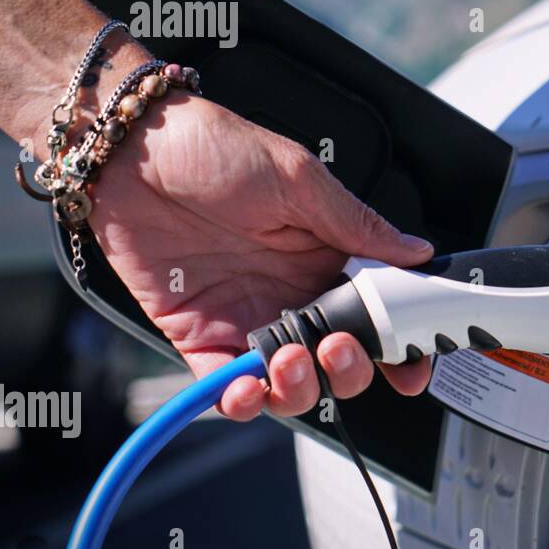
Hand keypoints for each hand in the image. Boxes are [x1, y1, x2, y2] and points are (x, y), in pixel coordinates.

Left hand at [88, 90, 434, 419]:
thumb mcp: (300, 178)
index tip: (413, 362)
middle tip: (340, 347)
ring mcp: (251, 318)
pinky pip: (227, 388)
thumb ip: (359, 225)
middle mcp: (297, 294)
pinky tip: (247, 388)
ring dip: (302, 387)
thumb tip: (417, 252)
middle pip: (343, 359)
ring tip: (290, 359)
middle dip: (352, 370)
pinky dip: (241, 401)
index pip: (381, 314)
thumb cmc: (214, 146)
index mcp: (331, 257)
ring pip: (293, 384)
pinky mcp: (201, 336)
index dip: (403, 345)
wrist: (131, 152)